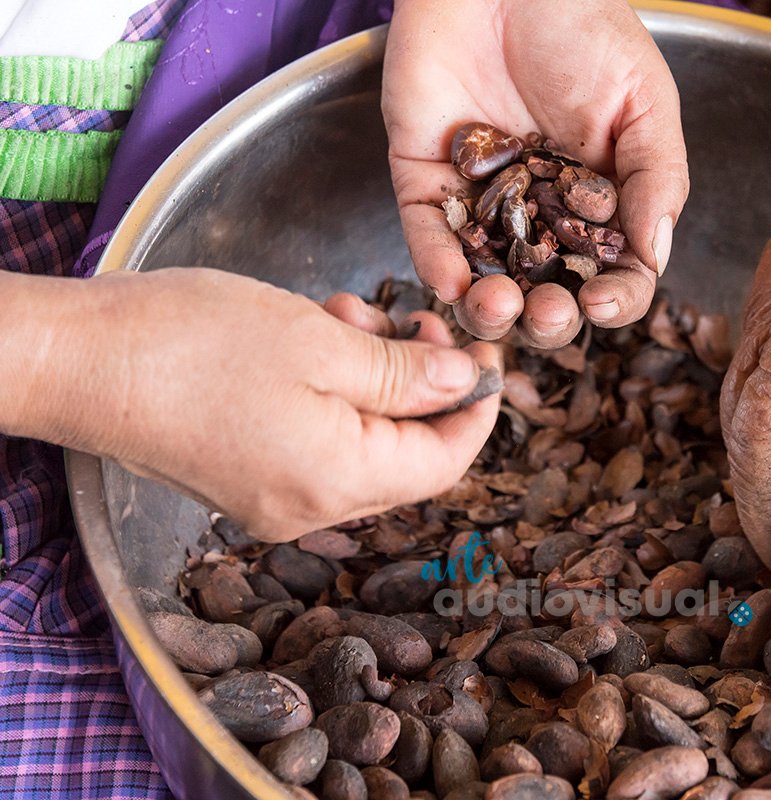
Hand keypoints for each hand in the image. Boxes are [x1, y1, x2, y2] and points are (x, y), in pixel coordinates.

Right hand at [31, 268, 499, 541]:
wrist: (77, 361)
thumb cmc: (190, 344)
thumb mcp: (322, 342)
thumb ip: (406, 372)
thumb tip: (464, 384)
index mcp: (340, 483)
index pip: (446, 462)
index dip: (477, 409)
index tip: (485, 353)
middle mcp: (311, 510)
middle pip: (407, 457)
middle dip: (423, 383)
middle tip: (412, 317)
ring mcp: (274, 502)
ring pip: (364, 444)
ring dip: (376, 379)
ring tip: (350, 314)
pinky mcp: (245, 482)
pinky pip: (320, 444)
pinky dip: (335, 394)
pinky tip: (317, 338)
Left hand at [382, 0, 687, 348]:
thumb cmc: (585, 27)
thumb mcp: (645, 102)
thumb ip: (657, 180)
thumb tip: (655, 260)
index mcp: (598, 203)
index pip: (609, 272)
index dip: (611, 299)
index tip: (603, 304)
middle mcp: (540, 213)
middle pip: (543, 291)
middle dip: (547, 318)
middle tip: (549, 312)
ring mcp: (481, 201)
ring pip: (482, 278)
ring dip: (490, 308)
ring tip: (499, 306)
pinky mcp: (426, 180)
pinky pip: (428, 235)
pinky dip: (436, 264)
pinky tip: (454, 283)